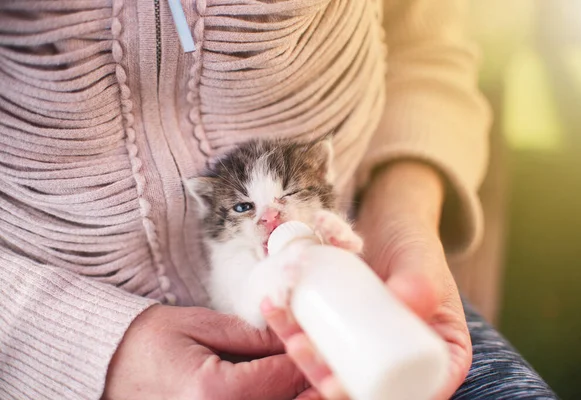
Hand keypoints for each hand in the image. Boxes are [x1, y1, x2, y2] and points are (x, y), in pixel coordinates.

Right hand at [103, 304, 307, 399]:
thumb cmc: (146, 342)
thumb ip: (252, 336)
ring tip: (307, 374)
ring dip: (298, 395)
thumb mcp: (200, 325)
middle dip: (312, 382)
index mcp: (215, 392)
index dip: (311, 355)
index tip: (322, 339)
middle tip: (325, 361)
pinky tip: (281, 388)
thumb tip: (294, 337)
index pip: (286, 376)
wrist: (104, 369)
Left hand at [262, 162, 471, 399]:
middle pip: (369, 387)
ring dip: (307, 364)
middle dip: (329, 385)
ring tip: (291, 337)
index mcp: (440, 355)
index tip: (337, 388)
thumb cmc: (413, 240)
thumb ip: (422, 280)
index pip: (416, 393)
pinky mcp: (346, 328)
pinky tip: (277, 317)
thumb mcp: (422, 260)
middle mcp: (404, 357)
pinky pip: (323, 341)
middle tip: (305, 355)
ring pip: (340, 369)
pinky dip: (297, 334)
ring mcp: (371, 344)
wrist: (387, 221)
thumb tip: (407, 303)